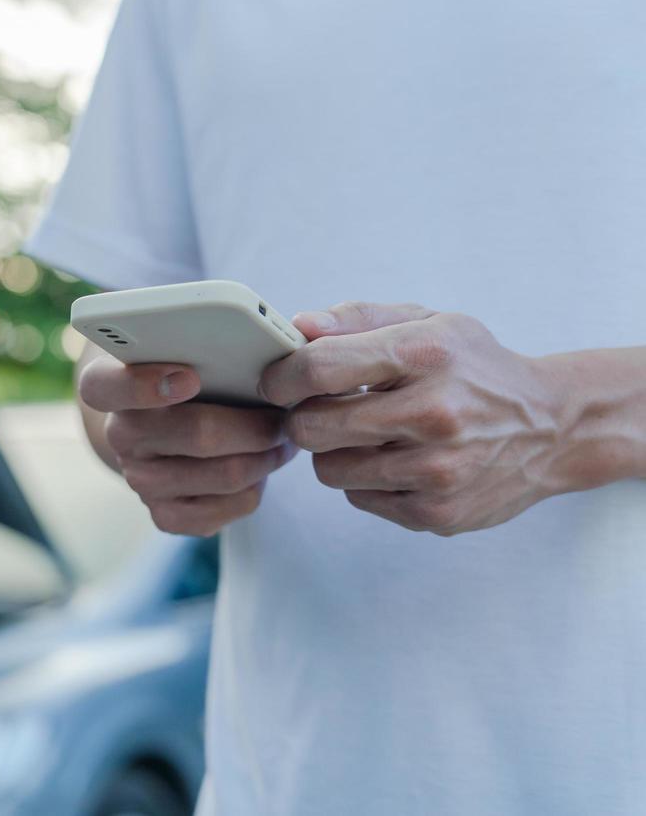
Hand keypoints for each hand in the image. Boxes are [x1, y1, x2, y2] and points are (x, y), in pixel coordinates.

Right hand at [78, 351, 297, 536]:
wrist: (162, 430)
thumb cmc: (184, 375)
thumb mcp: (179, 349)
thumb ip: (200, 340)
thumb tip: (267, 349)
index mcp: (109, 385)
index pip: (104, 386)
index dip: (142, 385)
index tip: (190, 377)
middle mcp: (119, 436)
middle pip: (196, 433)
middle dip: (255, 425)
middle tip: (286, 412)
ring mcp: (141, 481)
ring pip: (225, 474)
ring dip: (268, 456)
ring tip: (284, 436)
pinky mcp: (166, 516)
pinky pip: (231, 506)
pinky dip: (258, 486)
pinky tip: (262, 464)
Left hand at [260, 302, 571, 535]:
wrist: (554, 427)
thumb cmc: (474, 367)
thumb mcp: (428, 322)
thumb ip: (357, 318)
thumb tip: (298, 327)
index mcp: (426, 354)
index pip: (318, 368)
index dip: (281, 376)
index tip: (276, 380)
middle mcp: (433, 413)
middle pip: (312, 427)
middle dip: (303, 416)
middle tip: (319, 408)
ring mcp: (438, 470)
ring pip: (329, 469)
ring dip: (334, 451)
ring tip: (366, 432)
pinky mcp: (438, 513)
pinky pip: (360, 498)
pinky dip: (366, 479)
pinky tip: (396, 460)